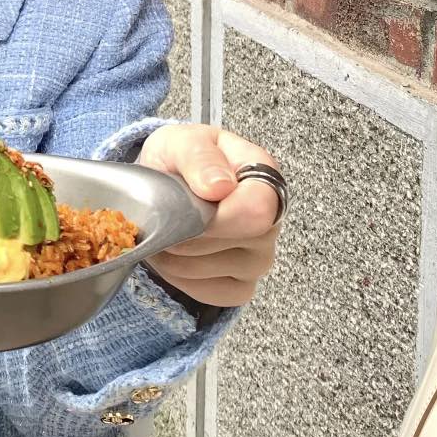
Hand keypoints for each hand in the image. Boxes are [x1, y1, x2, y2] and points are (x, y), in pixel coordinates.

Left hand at [139, 124, 282, 307]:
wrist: (164, 185)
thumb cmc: (180, 160)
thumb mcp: (180, 142)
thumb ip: (199, 156)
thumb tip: (220, 187)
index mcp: (263, 176)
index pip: (258, 210)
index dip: (219, 216)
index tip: (186, 206)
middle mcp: (271, 220)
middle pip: (237, 243)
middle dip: (188, 232)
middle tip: (164, 217)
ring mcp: (260, 257)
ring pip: (216, 271)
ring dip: (177, 256)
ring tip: (166, 231)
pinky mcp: (243, 285)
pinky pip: (212, 294)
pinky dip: (181, 278)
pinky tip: (174, 254)